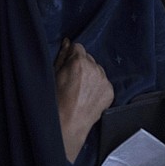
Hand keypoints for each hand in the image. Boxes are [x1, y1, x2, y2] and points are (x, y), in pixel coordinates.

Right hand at [54, 39, 113, 162]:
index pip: (78, 47)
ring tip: (81, 89)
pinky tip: (88, 96)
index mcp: (79, 61)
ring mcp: (104, 80)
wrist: (68, 122)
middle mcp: (95, 68)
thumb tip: (67, 43)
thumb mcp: (54, 73)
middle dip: (82, 65)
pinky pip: (104, 83)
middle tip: (74, 79)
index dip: (71, 56)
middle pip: (89, 58)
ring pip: (97, 70)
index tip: (68, 65)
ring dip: (91, 75)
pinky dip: (98, 87)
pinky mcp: (110, 92)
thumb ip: (62, 55)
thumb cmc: (57, 100)